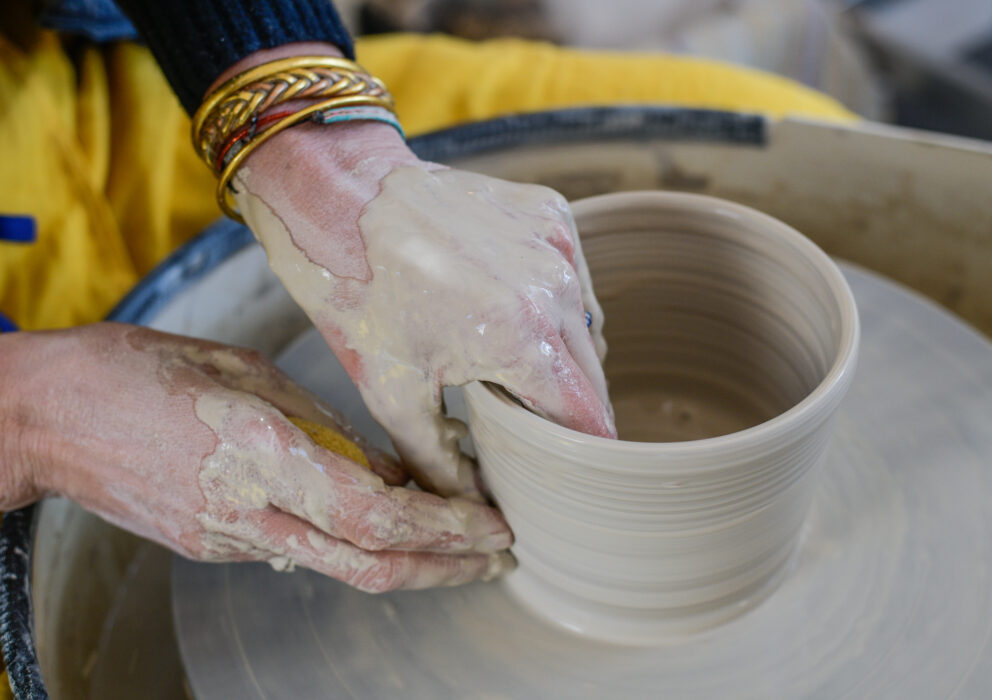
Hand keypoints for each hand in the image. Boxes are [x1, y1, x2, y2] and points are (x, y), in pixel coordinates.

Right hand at [0, 324, 512, 590]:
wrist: (45, 417)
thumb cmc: (138, 370)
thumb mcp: (245, 373)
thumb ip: (322, 424)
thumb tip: (385, 462)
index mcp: (262, 456)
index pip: (377, 517)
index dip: (445, 528)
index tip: (493, 523)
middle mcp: (250, 511)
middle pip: (370, 565)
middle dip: (446, 566)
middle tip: (498, 556)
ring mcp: (228, 538)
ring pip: (340, 568)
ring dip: (409, 562)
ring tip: (461, 545)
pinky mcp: (213, 544)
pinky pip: (301, 550)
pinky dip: (355, 543)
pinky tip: (386, 523)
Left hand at [234, 121, 615, 498]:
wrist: (341, 194)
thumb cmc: (358, 292)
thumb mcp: (390, 393)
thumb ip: (442, 463)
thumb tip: (478, 509)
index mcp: (523, 339)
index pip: (589, 419)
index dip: (582, 451)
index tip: (569, 468)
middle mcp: (556, 289)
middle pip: (594, 377)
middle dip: (568, 409)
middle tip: (527, 422)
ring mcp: (558, 245)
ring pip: (589, 329)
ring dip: (564, 358)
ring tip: (508, 362)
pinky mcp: (552, 214)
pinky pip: (575, 280)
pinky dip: (555, 305)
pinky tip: (508, 308)